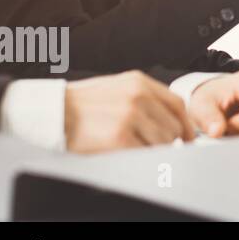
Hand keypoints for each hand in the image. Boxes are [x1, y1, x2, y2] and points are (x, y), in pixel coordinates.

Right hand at [64, 71, 192, 152]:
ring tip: (132, 147)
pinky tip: (125, 153)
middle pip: (173, 125)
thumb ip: (144, 98)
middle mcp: (138, 96)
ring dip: (152, 150)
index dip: (185, 123)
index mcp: (139, 82)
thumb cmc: (82, 104)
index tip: (186, 136)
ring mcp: (130, 116)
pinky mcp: (120, 137)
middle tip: (156, 148)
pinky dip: (139, 157)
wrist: (52, 113)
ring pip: (162, 141)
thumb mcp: (117, 87)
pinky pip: (144, 153)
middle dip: (168, 140)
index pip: (177, 103)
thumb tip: (167, 119)